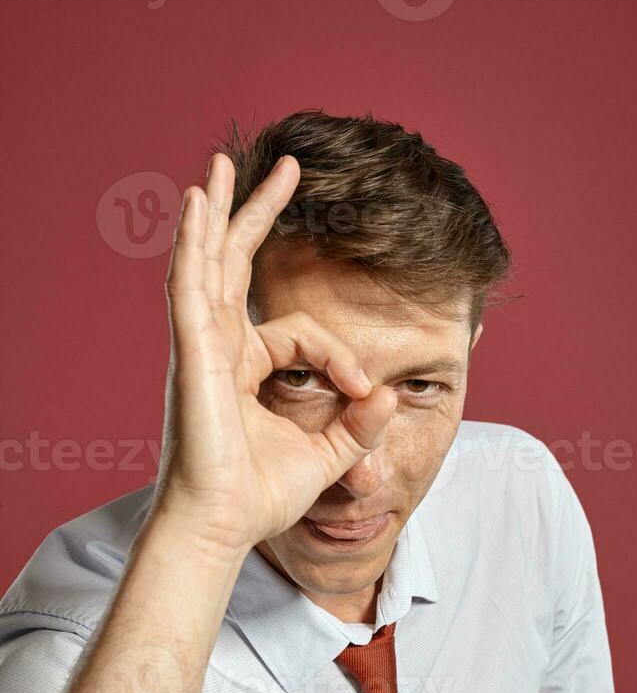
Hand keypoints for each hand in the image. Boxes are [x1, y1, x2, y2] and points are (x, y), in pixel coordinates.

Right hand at [153, 152, 396, 554]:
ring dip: (215, 212)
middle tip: (282, 169)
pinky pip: (190, 285)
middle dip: (255, 214)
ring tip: (220, 164)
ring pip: (206, 264)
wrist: (224, 527)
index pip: (303, 335)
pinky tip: (199, 201)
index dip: (340, 355)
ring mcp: (200, 347)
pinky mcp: (191, 353)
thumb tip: (390, 393)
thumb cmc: (260, 497)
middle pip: (235, 266)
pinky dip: (192, 242)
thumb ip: (359, 425)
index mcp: (246, 369)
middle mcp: (219, 349)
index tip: (363, 390)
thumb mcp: (327, 456)